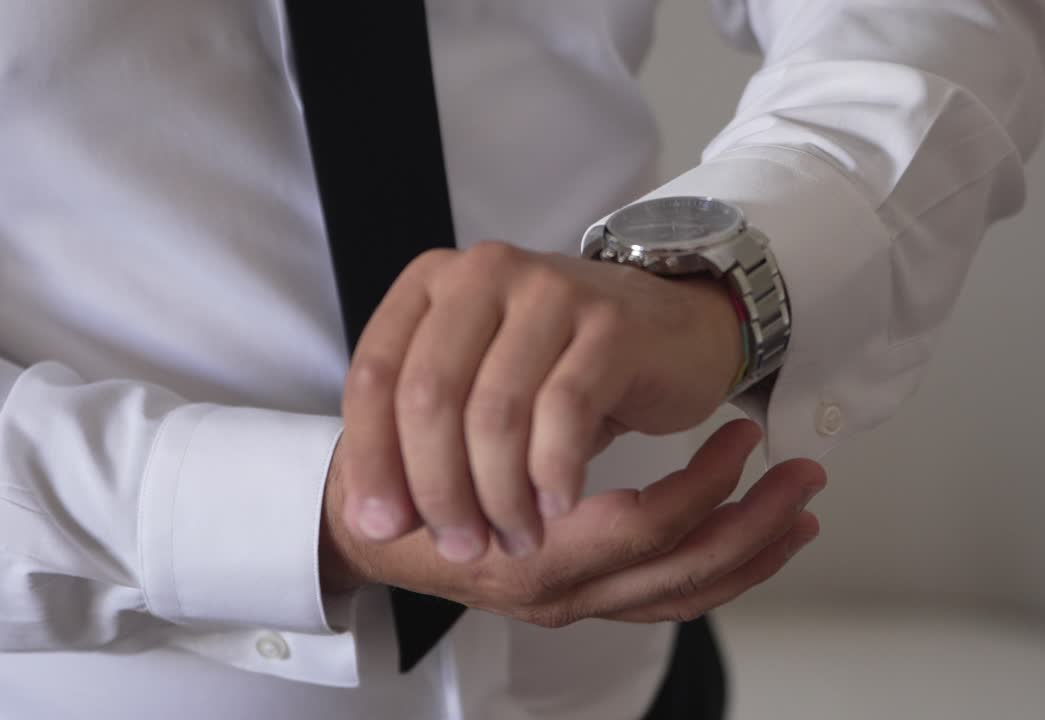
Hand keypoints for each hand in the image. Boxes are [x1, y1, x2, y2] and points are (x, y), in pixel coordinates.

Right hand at [320, 420, 822, 624]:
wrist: (360, 535)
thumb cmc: (393, 486)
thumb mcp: (423, 450)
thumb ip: (487, 420)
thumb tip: (557, 390)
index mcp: (527, 563)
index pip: (642, 536)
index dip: (703, 491)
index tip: (741, 437)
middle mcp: (559, 596)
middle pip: (681, 576)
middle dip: (753, 529)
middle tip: (807, 479)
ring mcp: (573, 602)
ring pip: (683, 594)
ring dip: (751, 552)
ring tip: (801, 506)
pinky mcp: (580, 598)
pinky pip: (668, 600)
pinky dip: (726, 572)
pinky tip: (765, 538)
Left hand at [340, 242, 744, 560]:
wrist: (673, 330)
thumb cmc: (560, 365)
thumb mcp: (477, 386)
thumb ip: (422, 437)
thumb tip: (378, 520)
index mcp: (432, 281)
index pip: (374, 376)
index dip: (371, 460)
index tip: (383, 526)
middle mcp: (485, 272)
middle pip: (430, 397)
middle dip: (438, 489)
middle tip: (460, 547)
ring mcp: (550, 291)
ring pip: (497, 412)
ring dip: (500, 494)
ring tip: (515, 537)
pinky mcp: (611, 325)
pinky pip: (566, 412)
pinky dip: (554, 473)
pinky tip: (556, 506)